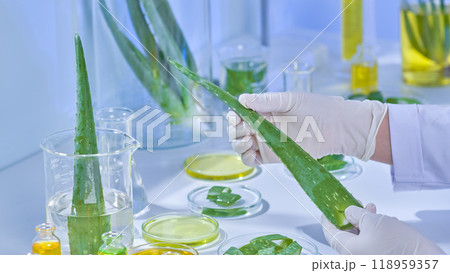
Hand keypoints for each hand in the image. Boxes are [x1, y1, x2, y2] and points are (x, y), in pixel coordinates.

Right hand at [227, 92, 386, 165]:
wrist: (337, 128)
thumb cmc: (318, 108)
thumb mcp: (290, 100)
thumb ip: (266, 101)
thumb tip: (242, 98)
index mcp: (264, 110)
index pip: (240, 113)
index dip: (234, 116)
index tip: (235, 117)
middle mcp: (262, 126)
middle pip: (237, 130)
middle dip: (235, 130)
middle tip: (244, 130)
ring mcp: (266, 142)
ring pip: (241, 145)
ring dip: (238, 144)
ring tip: (247, 141)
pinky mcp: (272, 156)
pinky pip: (252, 160)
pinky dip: (246, 158)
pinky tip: (251, 152)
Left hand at [321, 204, 444, 254]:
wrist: (426, 264)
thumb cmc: (400, 247)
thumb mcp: (373, 222)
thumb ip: (356, 214)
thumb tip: (348, 212)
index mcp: (348, 250)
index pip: (329, 232)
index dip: (328, 217)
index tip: (328, 207)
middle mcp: (355, 258)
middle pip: (345, 235)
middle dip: (350, 217)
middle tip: (353, 204)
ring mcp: (367, 260)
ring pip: (360, 238)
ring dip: (364, 222)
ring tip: (372, 209)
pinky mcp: (380, 260)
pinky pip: (371, 244)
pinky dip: (375, 231)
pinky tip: (384, 222)